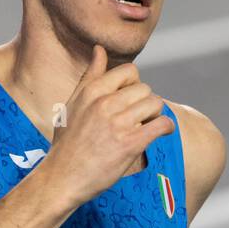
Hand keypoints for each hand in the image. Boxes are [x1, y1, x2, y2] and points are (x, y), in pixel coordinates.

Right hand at [45, 44, 174, 206]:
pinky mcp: (130, 143)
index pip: (129, 71)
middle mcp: (104, 103)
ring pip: (154, 104)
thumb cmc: (67, 144)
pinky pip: (161, 124)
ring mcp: (118, 123)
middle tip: (137, 119)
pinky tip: (160, 133)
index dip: (133, 84)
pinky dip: (166, 128)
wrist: (62, 178)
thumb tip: (99, 49)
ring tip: (145, 127)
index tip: (128, 100)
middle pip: (144, 88)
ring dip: (154, 115)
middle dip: (144, 102)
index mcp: (91, 91)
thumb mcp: (72, 105)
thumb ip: (89, 76)